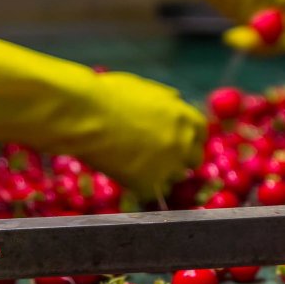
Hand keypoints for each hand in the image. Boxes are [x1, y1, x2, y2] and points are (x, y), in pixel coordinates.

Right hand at [0, 29, 204, 200]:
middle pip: (193, 160)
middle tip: (160, 162)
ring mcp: (167, 165)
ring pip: (173, 179)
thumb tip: (176, 100)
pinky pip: (152, 194)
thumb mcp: (144, 89)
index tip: (177, 144)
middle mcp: (182, 141)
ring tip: (136, 169)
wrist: (84, 113)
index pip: (200, 132)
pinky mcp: (149, 184)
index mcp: (182, 114)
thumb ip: (165, 100)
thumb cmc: (106, 94)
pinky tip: (125, 180)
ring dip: (160, 177)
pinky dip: (140, 190)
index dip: (188, 138)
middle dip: (179, 161)